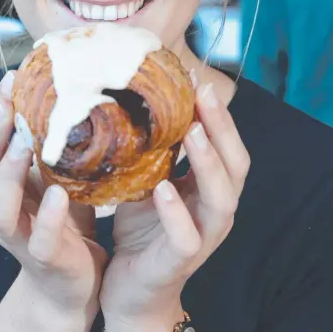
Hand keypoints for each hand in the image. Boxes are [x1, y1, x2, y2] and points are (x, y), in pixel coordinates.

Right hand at [0, 71, 106, 329]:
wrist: (70, 281)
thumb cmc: (61, 215)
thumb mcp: (53, 173)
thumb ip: (52, 141)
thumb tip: (69, 88)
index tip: (10, 78)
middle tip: (6, 102)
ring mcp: (19, 237)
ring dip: (6, 174)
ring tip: (23, 144)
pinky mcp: (46, 259)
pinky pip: (39, 242)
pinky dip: (47, 218)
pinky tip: (58, 195)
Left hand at [100, 82, 249, 330]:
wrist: (133, 289)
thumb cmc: (144, 230)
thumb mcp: (150, 182)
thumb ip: (155, 152)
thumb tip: (141, 104)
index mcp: (209, 188)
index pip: (226, 145)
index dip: (216, 113)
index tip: (196, 79)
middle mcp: (214, 210)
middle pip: (236, 165)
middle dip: (221, 127)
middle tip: (203, 93)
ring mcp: (202, 236)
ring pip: (221, 199)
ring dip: (209, 163)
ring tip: (191, 132)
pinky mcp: (180, 261)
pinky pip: (186, 237)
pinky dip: (177, 211)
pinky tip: (164, 188)